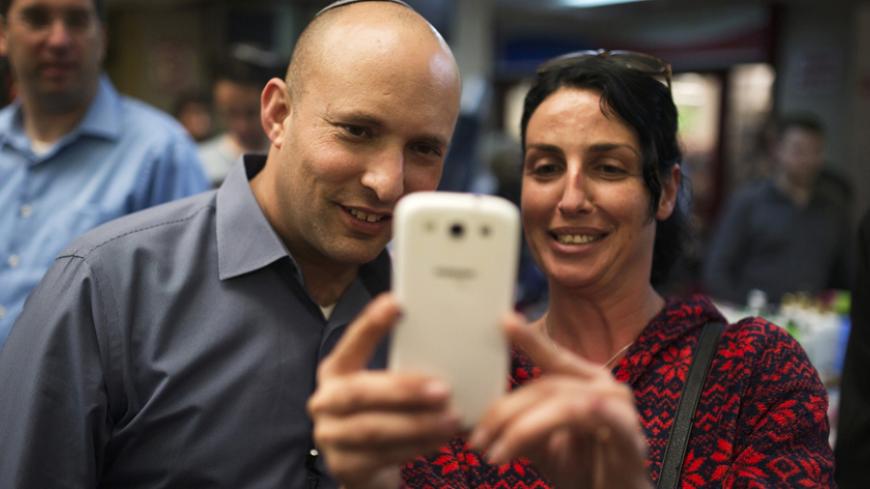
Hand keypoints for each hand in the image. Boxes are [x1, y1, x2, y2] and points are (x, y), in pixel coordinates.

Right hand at [308, 293, 462, 488]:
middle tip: (443, 389)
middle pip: (359, 393)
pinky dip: (416, 447)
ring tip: (452, 418)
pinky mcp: (344, 466)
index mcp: (335, 371)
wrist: (365, 466)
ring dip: (417, 424)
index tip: (396, 303)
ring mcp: (330, 436)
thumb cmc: (383, 414)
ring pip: (374, 429)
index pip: (351, 344)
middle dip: (403, 390)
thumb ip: (403, 368)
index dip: (371, 324)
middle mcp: (325, 401)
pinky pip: (383, 456)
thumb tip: (448, 343)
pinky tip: (440, 439)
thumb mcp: (385, 388)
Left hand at [468, 313, 650, 488]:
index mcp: (586, 383)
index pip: (553, 358)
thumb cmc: (583, 472)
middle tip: (476, 439)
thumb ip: (518, 426)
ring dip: (523, 428)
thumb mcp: (541, 445)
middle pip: (546, 387)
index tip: (503, 320)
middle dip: (505, 413)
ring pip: (564, 403)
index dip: (530, 339)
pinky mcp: (631, 440)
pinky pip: (608, 419)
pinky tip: (569, 417)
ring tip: (495, 453)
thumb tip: (477, 419)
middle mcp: (606, 389)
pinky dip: (588, 414)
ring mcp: (622, 412)